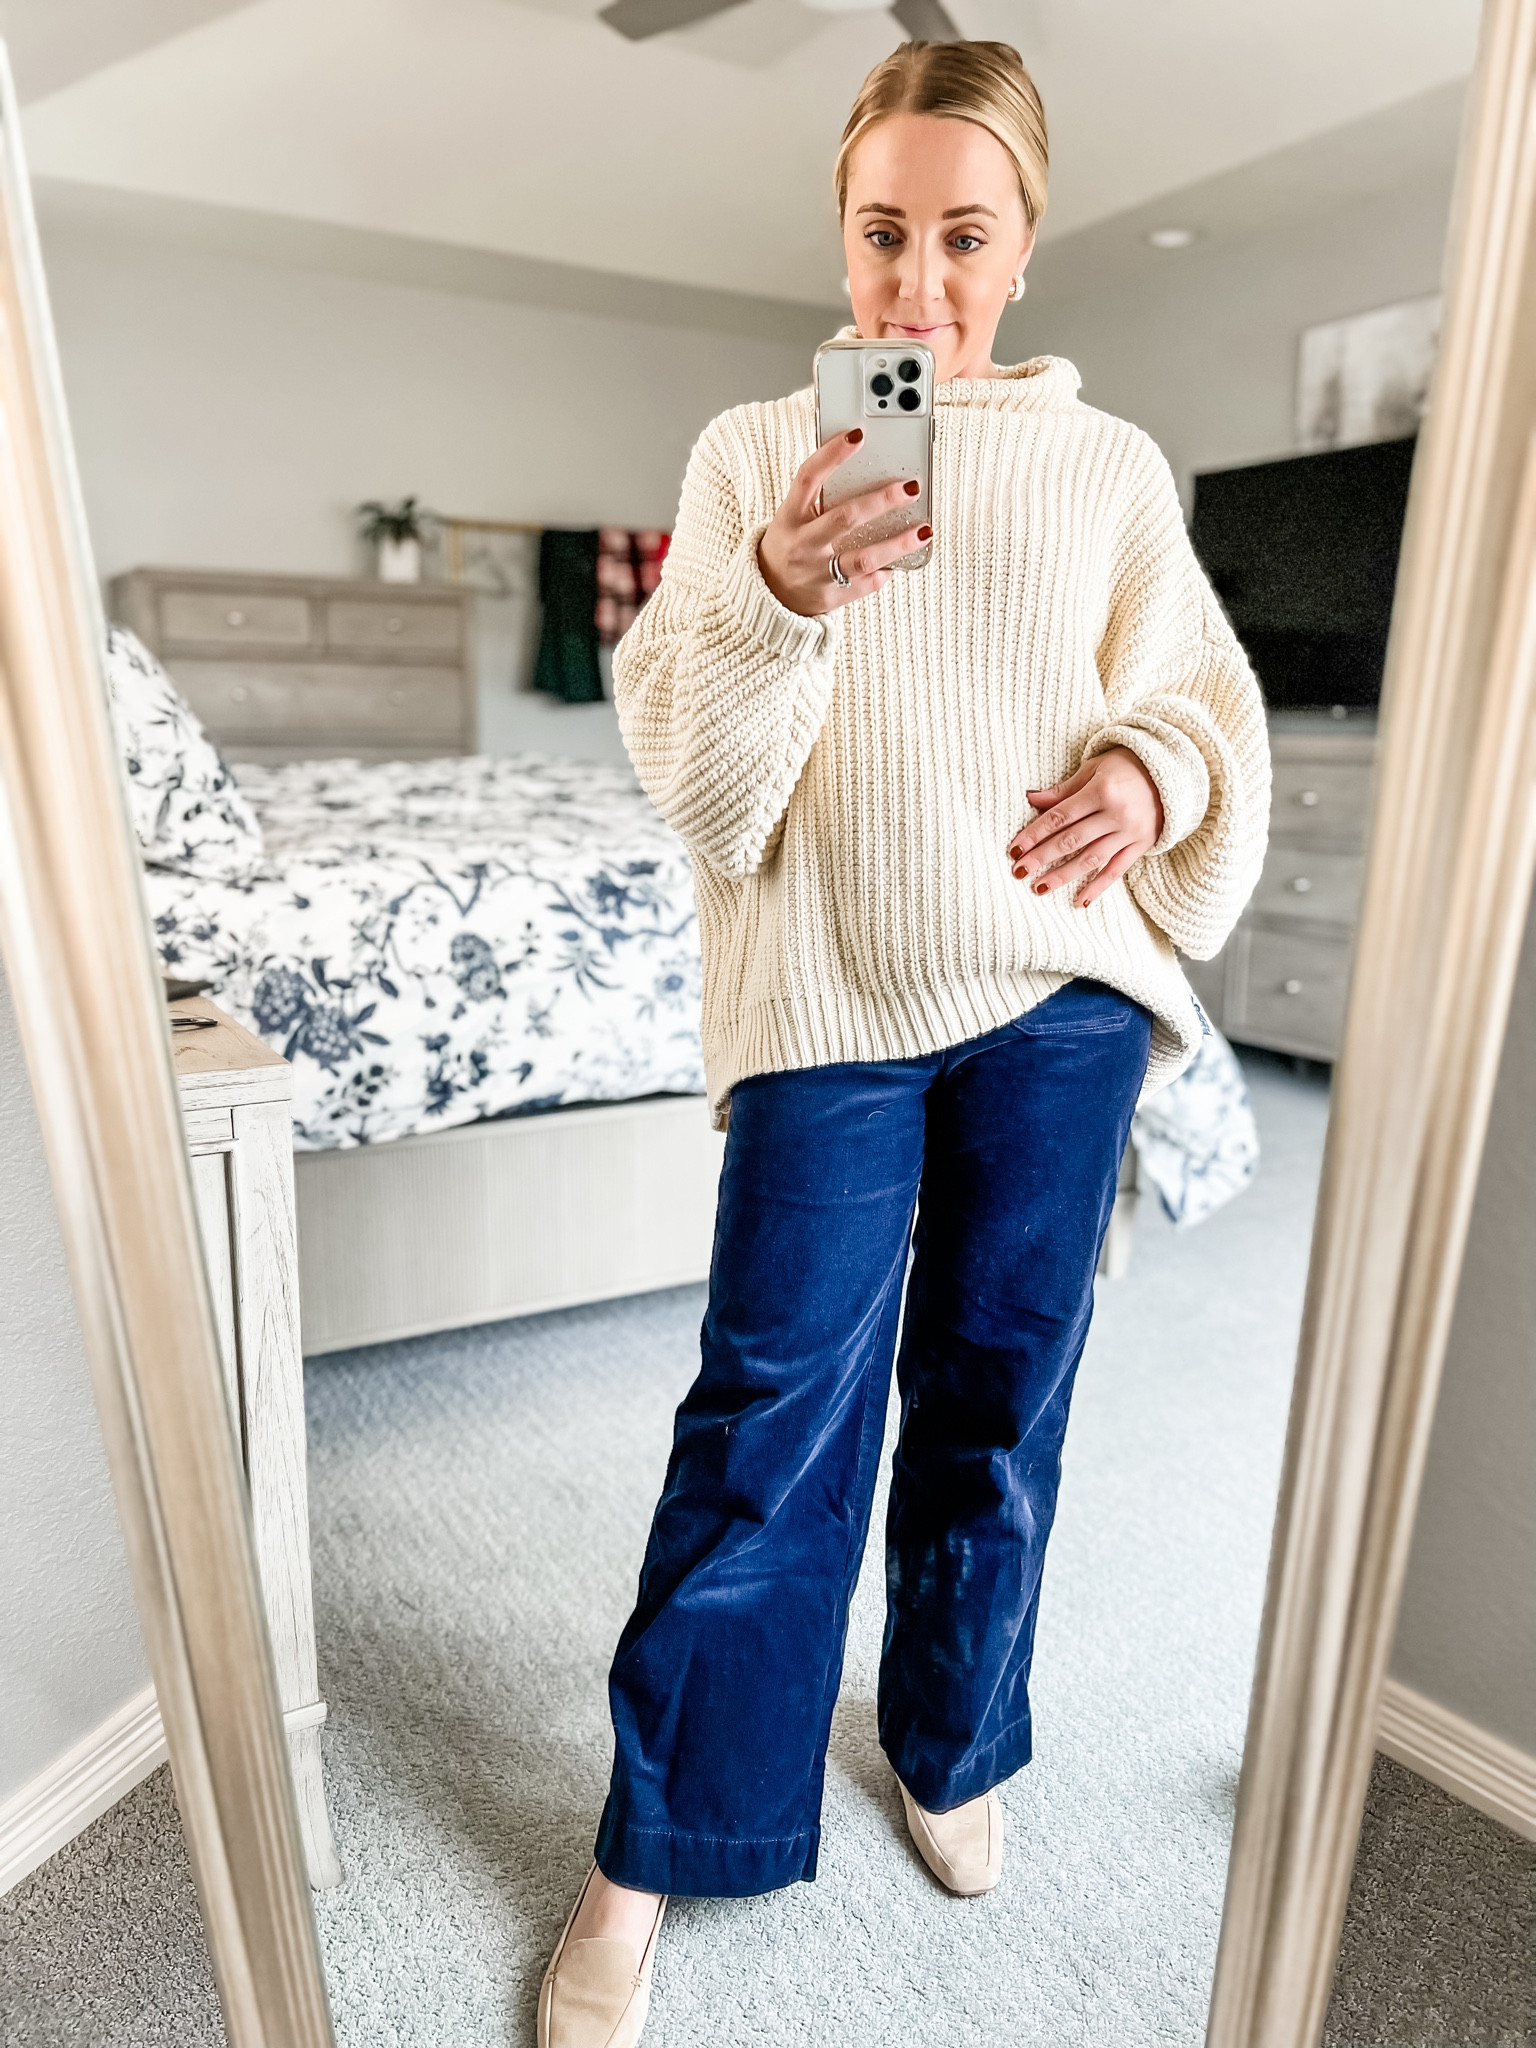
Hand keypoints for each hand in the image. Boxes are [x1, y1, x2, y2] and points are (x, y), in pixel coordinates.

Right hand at [758, 429, 930, 617]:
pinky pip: (865, 584)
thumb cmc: (792, 542)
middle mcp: (803, 543)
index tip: (858, 434)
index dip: (832, 454)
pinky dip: (886, 571)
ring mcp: (817, 573)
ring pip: (862, 558)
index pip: (808, 478)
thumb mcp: (794, 515)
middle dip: (881, 501)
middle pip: (845, 518)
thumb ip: (820, 494)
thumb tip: (865, 462)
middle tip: (911, 488)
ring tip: (924, 530)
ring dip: (897, 544)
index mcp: (791, 515)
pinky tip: (901, 561)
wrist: (769, 593)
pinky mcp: (831, 597)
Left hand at [1009, 747, 1163, 909]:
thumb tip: (1032, 798)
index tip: (1014, 849)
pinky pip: (1117, 870)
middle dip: (1042, 857)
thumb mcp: (1095, 768)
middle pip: (1072, 840)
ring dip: (1064, 876)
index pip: (1060, 816)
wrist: (1173, 773)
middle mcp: (1117, 814)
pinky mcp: (1141, 846)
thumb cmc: (1128, 766)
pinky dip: (1098, 886)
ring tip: (1039, 888)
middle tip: (1019, 871)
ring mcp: (1130, 833)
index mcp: (1102, 790)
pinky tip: (1079, 901)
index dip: (1035, 833)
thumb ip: (1064, 789)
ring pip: (1091, 859)